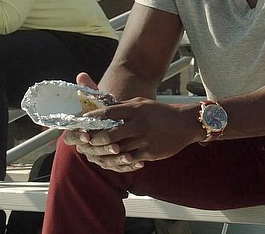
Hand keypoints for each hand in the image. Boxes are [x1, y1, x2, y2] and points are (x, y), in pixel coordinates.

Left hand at [63, 73, 200, 172]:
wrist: (186, 124)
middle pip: (108, 134)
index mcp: (136, 109)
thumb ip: (123, 107)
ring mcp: (144, 139)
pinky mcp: (150, 153)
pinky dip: (119, 160)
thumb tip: (102, 110)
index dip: (91, 119)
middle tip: (84, 142)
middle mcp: (139, 123)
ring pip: (117, 149)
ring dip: (103, 152)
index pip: (108, 112)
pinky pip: (129, 160)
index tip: (79, 123)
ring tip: (93, 153)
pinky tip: (113, 159)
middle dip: (93, 140)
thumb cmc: (161, 113)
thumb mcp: (142, 104)